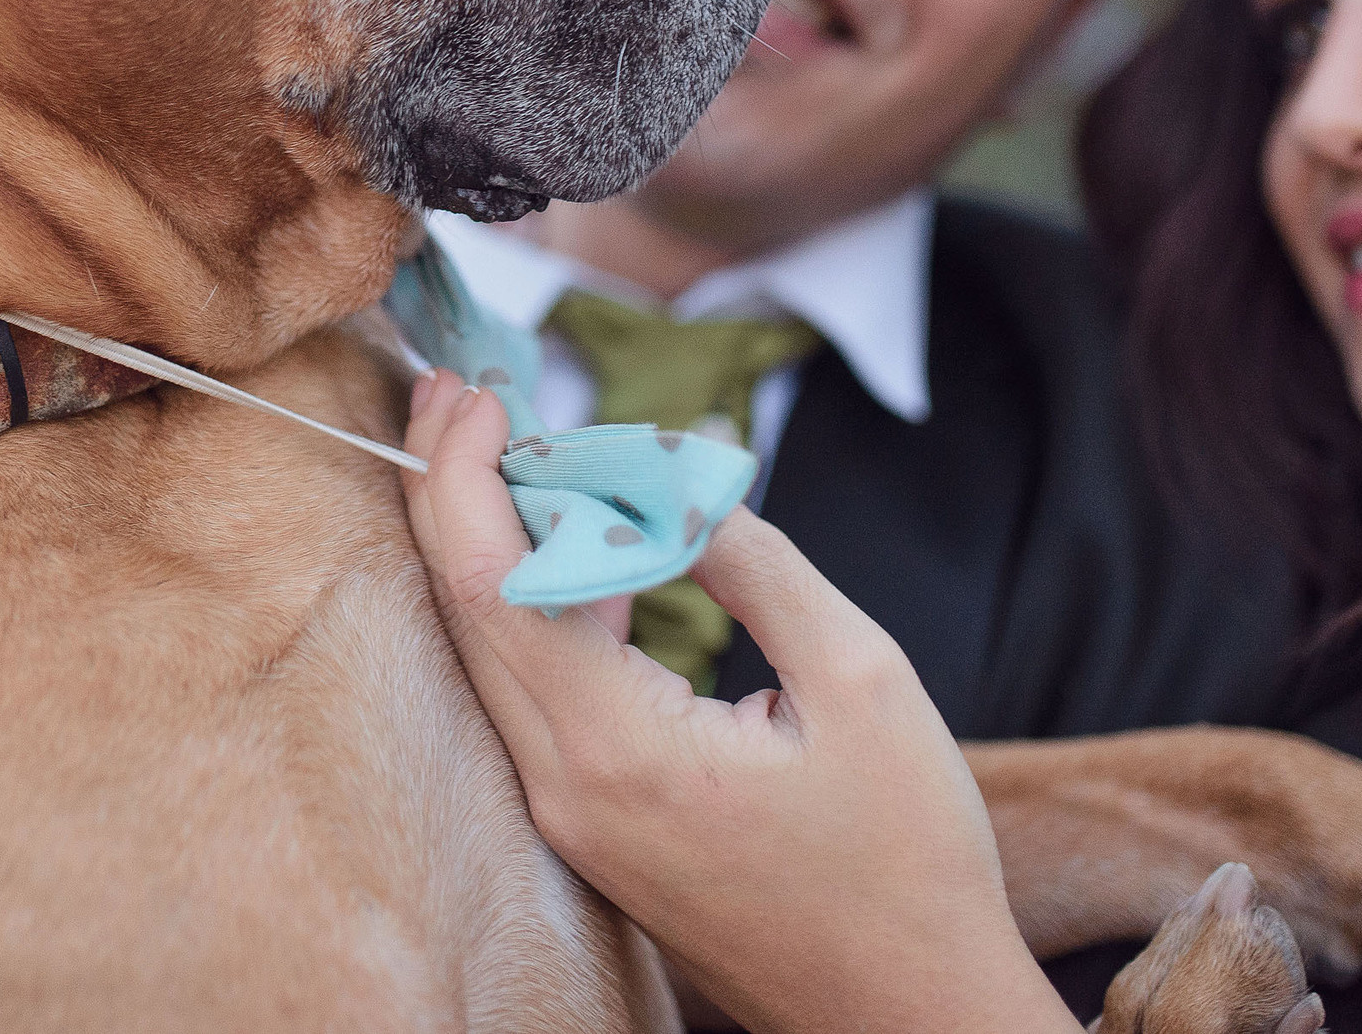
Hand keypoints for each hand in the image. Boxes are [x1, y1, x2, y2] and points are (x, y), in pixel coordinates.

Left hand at [400, 371, 1074, 1033]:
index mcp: (618, 750)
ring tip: (507, 444)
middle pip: (466, 610)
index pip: (490, 583)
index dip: (469, 474)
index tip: (479, 390)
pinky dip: (537, 603)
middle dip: (453, 489)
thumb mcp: (861, 678)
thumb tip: (682, 476)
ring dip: (489, 542)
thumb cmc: (908, 860)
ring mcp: (569, 815)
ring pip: (492, 651)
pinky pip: (535, 692)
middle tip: (461, 390)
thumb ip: (756, 562)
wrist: (909, 1015)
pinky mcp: (592, 824)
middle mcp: (565, 788)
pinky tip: (576, 545)